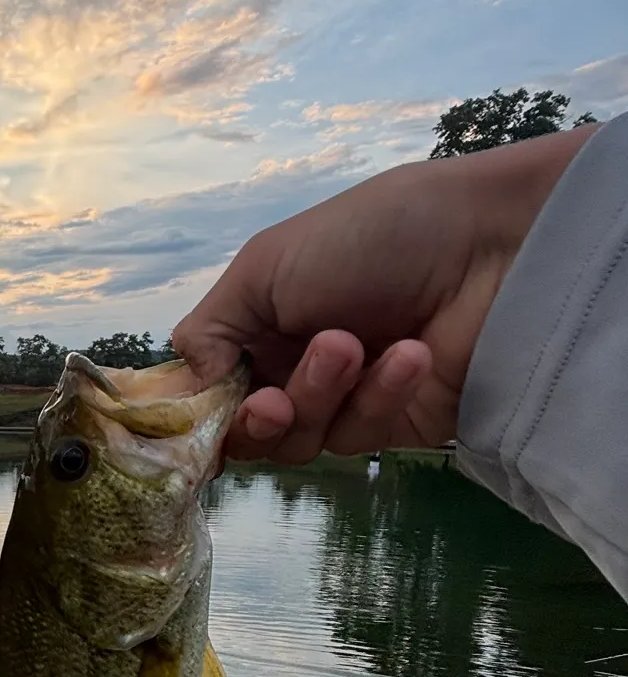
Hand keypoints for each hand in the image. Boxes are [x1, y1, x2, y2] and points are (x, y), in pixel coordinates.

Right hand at [172, 127, 596, 462]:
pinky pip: (359, 437)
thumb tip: (185, 387)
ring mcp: (344, 398)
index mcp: (259, 324)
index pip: (211, 389)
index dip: (199, 412)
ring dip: (320, 396)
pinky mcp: (396, 424)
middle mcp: (292, 365)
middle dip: (259, 417)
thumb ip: (209, 329)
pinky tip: (408, 356)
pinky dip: (377, 397)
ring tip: (353, 346)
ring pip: (299, 439)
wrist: (490, 246)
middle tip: (273, 399)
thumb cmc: (369, 237)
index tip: (193, 423)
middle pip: (247, 431)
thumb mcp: (266, 265)